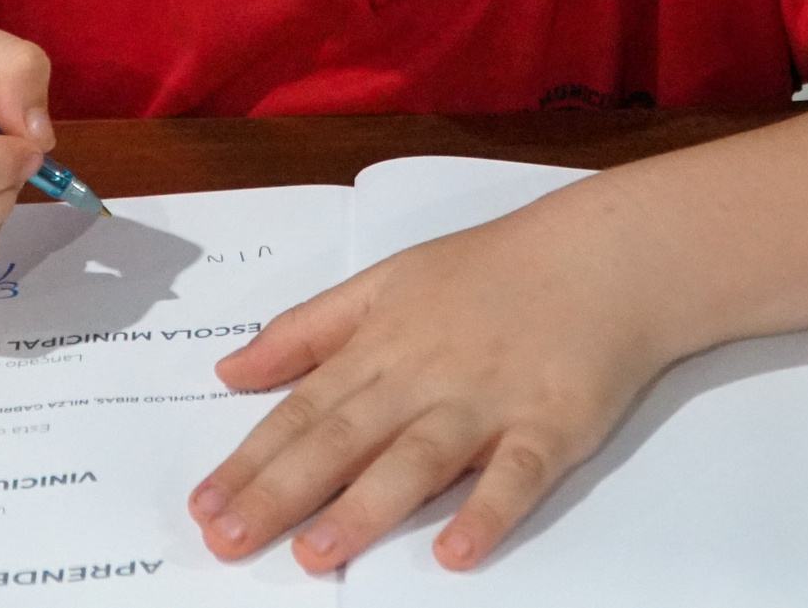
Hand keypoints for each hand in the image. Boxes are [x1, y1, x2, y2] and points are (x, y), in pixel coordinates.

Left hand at [188, 179, 677, 572]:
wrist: (604, 254)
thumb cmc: (492, 270)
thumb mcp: (385, 281)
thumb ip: (307, 330)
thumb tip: (231, 371)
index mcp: (380, 346)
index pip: (302, 410)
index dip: (250, 460)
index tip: (204, 505)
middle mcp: (424, 377)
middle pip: (342, 440)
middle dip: (280, 492)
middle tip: (227, 540)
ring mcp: (488, 401)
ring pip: (417, 459)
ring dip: (365, 508)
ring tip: (315, 553)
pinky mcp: (551, 424)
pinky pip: (516, 474)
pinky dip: (488, 511)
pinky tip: (455, 551)